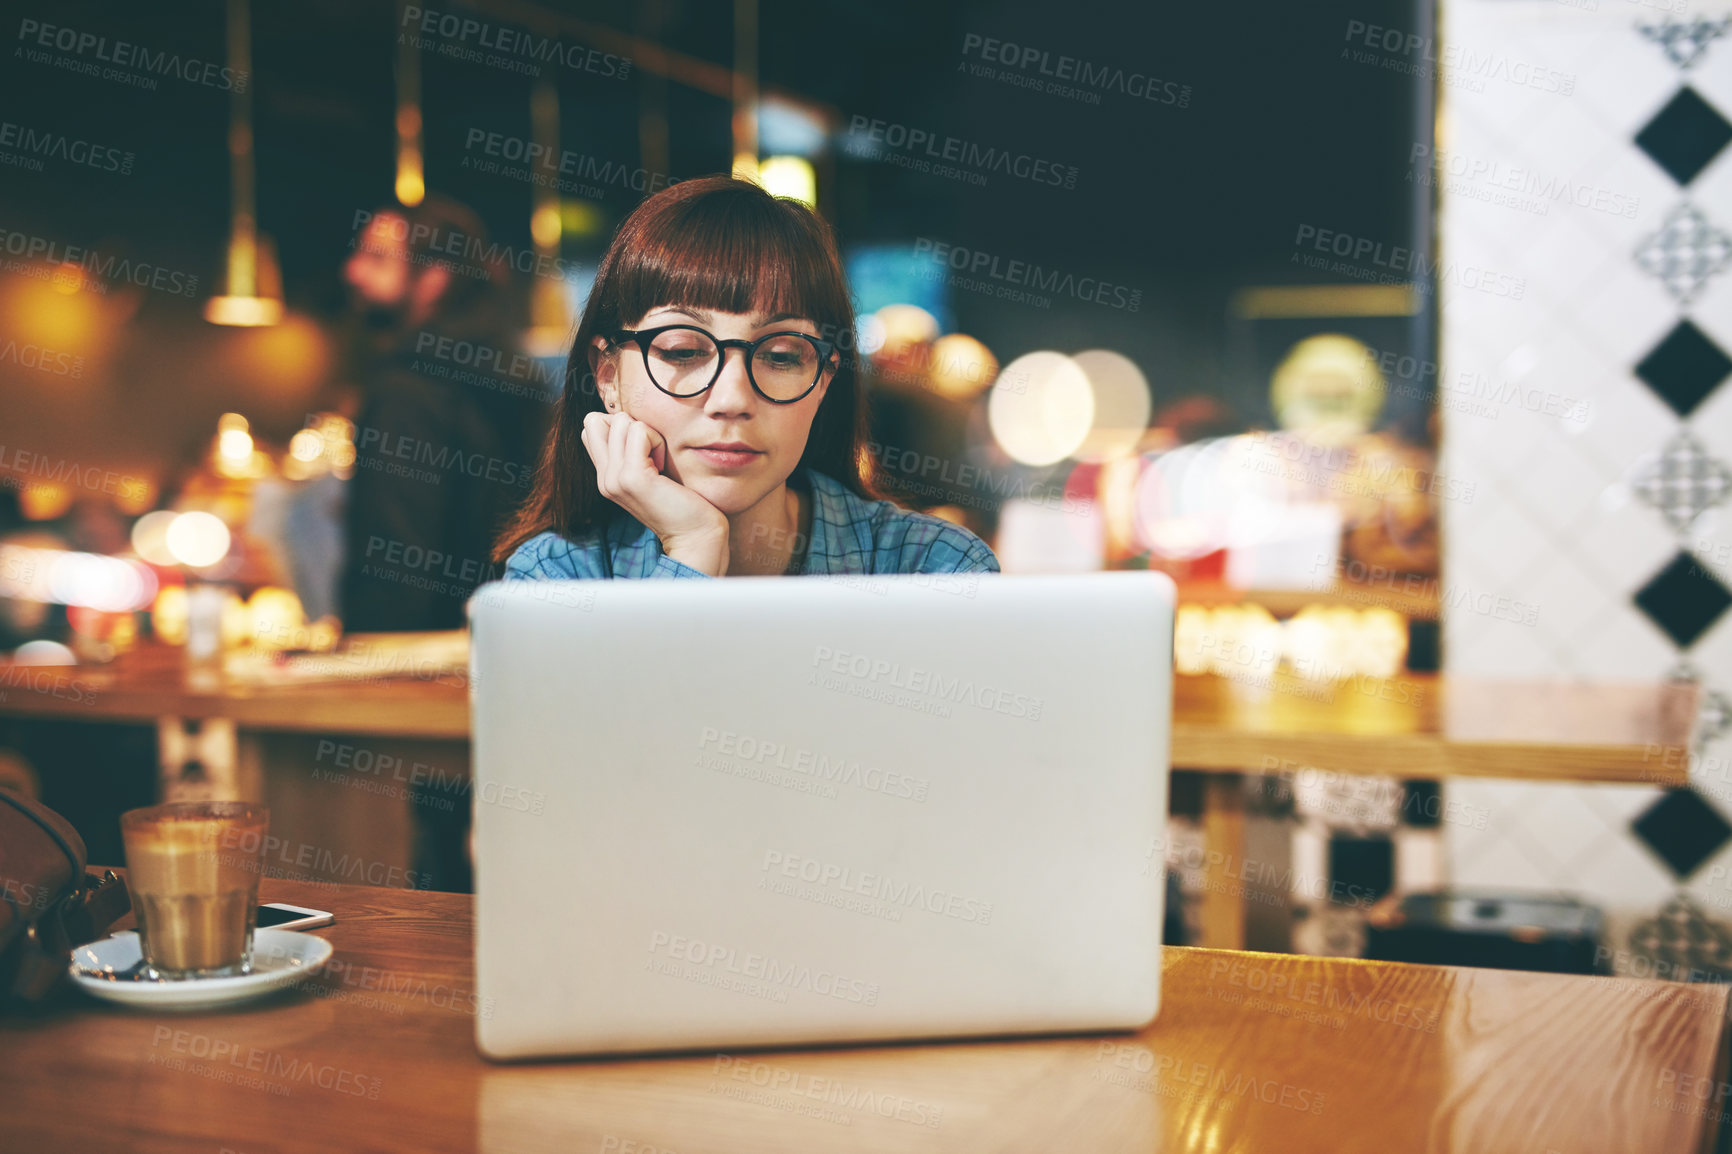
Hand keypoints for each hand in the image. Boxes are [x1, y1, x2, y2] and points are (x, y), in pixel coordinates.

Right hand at [581, 412, 728, 573]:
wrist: (694, 535)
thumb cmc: (680, 501)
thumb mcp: (648, 474)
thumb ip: (631, 452)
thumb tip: (629, 420)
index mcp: (605, 477)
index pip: (590, 428)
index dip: (618, 427)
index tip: (642, 449)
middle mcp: (603, 478)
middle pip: (594, 420)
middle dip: (628, 425)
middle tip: (650, 452)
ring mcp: (614, 479)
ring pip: (620, 421)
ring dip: (647, 433)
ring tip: (659, 461)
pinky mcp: (632, 477)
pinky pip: (639, 432)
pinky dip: (657, 440)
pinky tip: (664, 465)